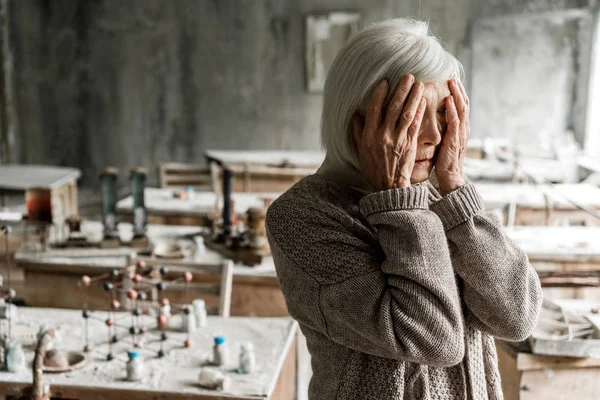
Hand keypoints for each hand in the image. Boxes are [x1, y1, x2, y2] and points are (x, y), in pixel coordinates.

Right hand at [352, 75, 425, 191]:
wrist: (389, 186)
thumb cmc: (374, 169)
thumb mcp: (361, 151)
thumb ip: (358, 133)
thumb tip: (356, 116)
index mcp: (369, 136)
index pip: (374, 110)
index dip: (379, 94)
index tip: (385, 82)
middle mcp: (383, 135)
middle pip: (393, 108)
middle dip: (401, 90)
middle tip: (408, 76)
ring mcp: (397, 139)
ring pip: (406, 113)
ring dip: (413, 96)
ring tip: (418, 83)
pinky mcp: (409, 144)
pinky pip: (415, 124)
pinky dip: (419, 111)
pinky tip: (423, 101)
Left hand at [435, 77, 469, 195]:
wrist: (451, 179)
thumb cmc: (445, 162)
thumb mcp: (444, 142)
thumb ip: (443, 130)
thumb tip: (434, 118)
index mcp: (460, 128)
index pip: (460, 105)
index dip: (457, 91)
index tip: (450, 78)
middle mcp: (463, 129)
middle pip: (463, 103)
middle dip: (458, 88)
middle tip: (452, 73)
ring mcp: (460, 134)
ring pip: (462, 109)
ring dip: (457, 93)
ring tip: (452, 81)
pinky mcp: (454, 141)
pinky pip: (455, 122)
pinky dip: (453, 110)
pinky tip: (450, 100)